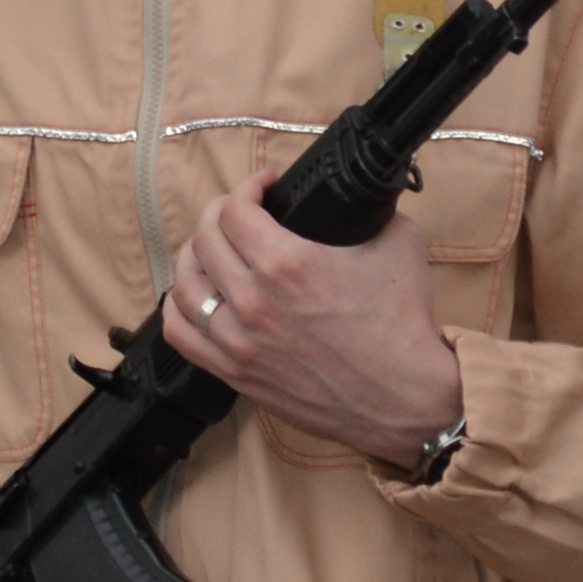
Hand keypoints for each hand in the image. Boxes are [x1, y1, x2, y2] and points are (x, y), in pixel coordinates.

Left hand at [163, 192, 462, 469]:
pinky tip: (198, 294)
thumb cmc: (402, 324)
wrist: (402, 395)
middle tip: (239, 211)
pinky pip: (179, 334)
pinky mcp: (235, 372)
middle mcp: (253, 300)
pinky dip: (179, 306)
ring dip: (194, 256)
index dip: (248, 187)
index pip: (236, 210)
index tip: (264, 186)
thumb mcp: (398, 244)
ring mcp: (238, 340)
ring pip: (184, 283)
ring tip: (213, 249)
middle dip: (219, 213)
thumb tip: (354, 198)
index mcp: (287, 264)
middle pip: (204, 240)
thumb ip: (369, 211)